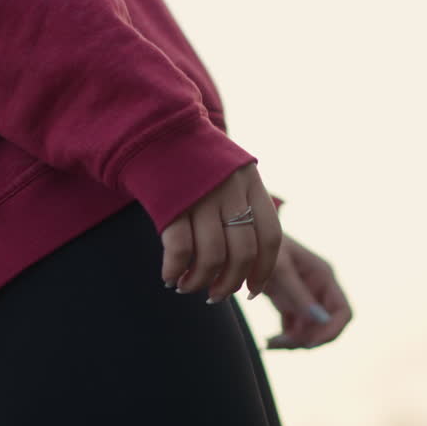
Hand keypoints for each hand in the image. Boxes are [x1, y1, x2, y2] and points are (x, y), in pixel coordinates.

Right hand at [160, 162, 281, 304]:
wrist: (155, 130)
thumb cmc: (194, 163)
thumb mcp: (229, 176)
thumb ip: (242, 210)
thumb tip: (244, 268)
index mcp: (251, 183)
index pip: (271, 237)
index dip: (263, 270)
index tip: (251, 291)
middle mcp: (231, 190)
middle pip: (242, 253)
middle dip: (229, 283)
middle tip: (215, 295)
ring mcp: (201, 195)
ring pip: (212, 256)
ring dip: (199, 281)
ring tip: (187, 287)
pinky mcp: (171, 202)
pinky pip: (179, 249)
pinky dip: (175, 270)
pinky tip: (169, 276)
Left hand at [261, 233, 350, 348]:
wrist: (242, 237)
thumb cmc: (261, 245)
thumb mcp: (279, 268)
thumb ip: (298, 293)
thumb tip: (320, 321)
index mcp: (324, 277)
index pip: (343, 312)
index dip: (332, 331)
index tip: (309, 343)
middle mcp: (318, 288)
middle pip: (326, 326)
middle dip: (308, 339)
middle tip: (282, 343)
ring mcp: (305, 297)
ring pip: (310, 331)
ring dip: (294, 342)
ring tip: (270, 342)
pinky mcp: (290, 303)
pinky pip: (295, 329)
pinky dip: (285, 339)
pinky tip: (267, 342)